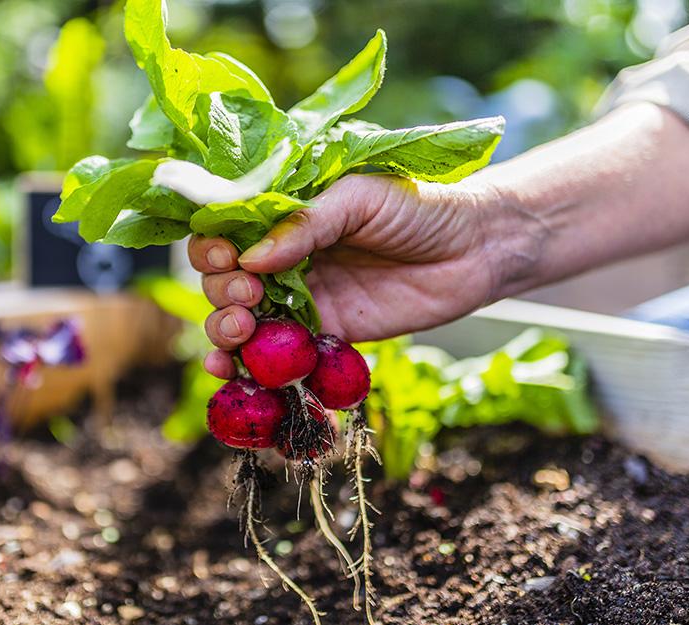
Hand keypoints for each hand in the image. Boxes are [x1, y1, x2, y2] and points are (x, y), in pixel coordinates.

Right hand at [189, 173, 536, 378]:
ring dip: (224, 330)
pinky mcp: (325, 335)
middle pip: (223, 280)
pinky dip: (246, 367)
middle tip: (247, 295)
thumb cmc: (420, 207)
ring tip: (241, 329)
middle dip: (220, 291)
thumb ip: (307, 223)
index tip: (226, 257)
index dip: (211, 247)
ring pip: (241, 321)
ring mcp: (302, 300)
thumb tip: (253, 258)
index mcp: (285, 216)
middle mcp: (285, 259)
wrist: (476, 249)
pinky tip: (230, 371)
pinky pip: (278, 355)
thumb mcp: (361, 197)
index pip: (225, 231)